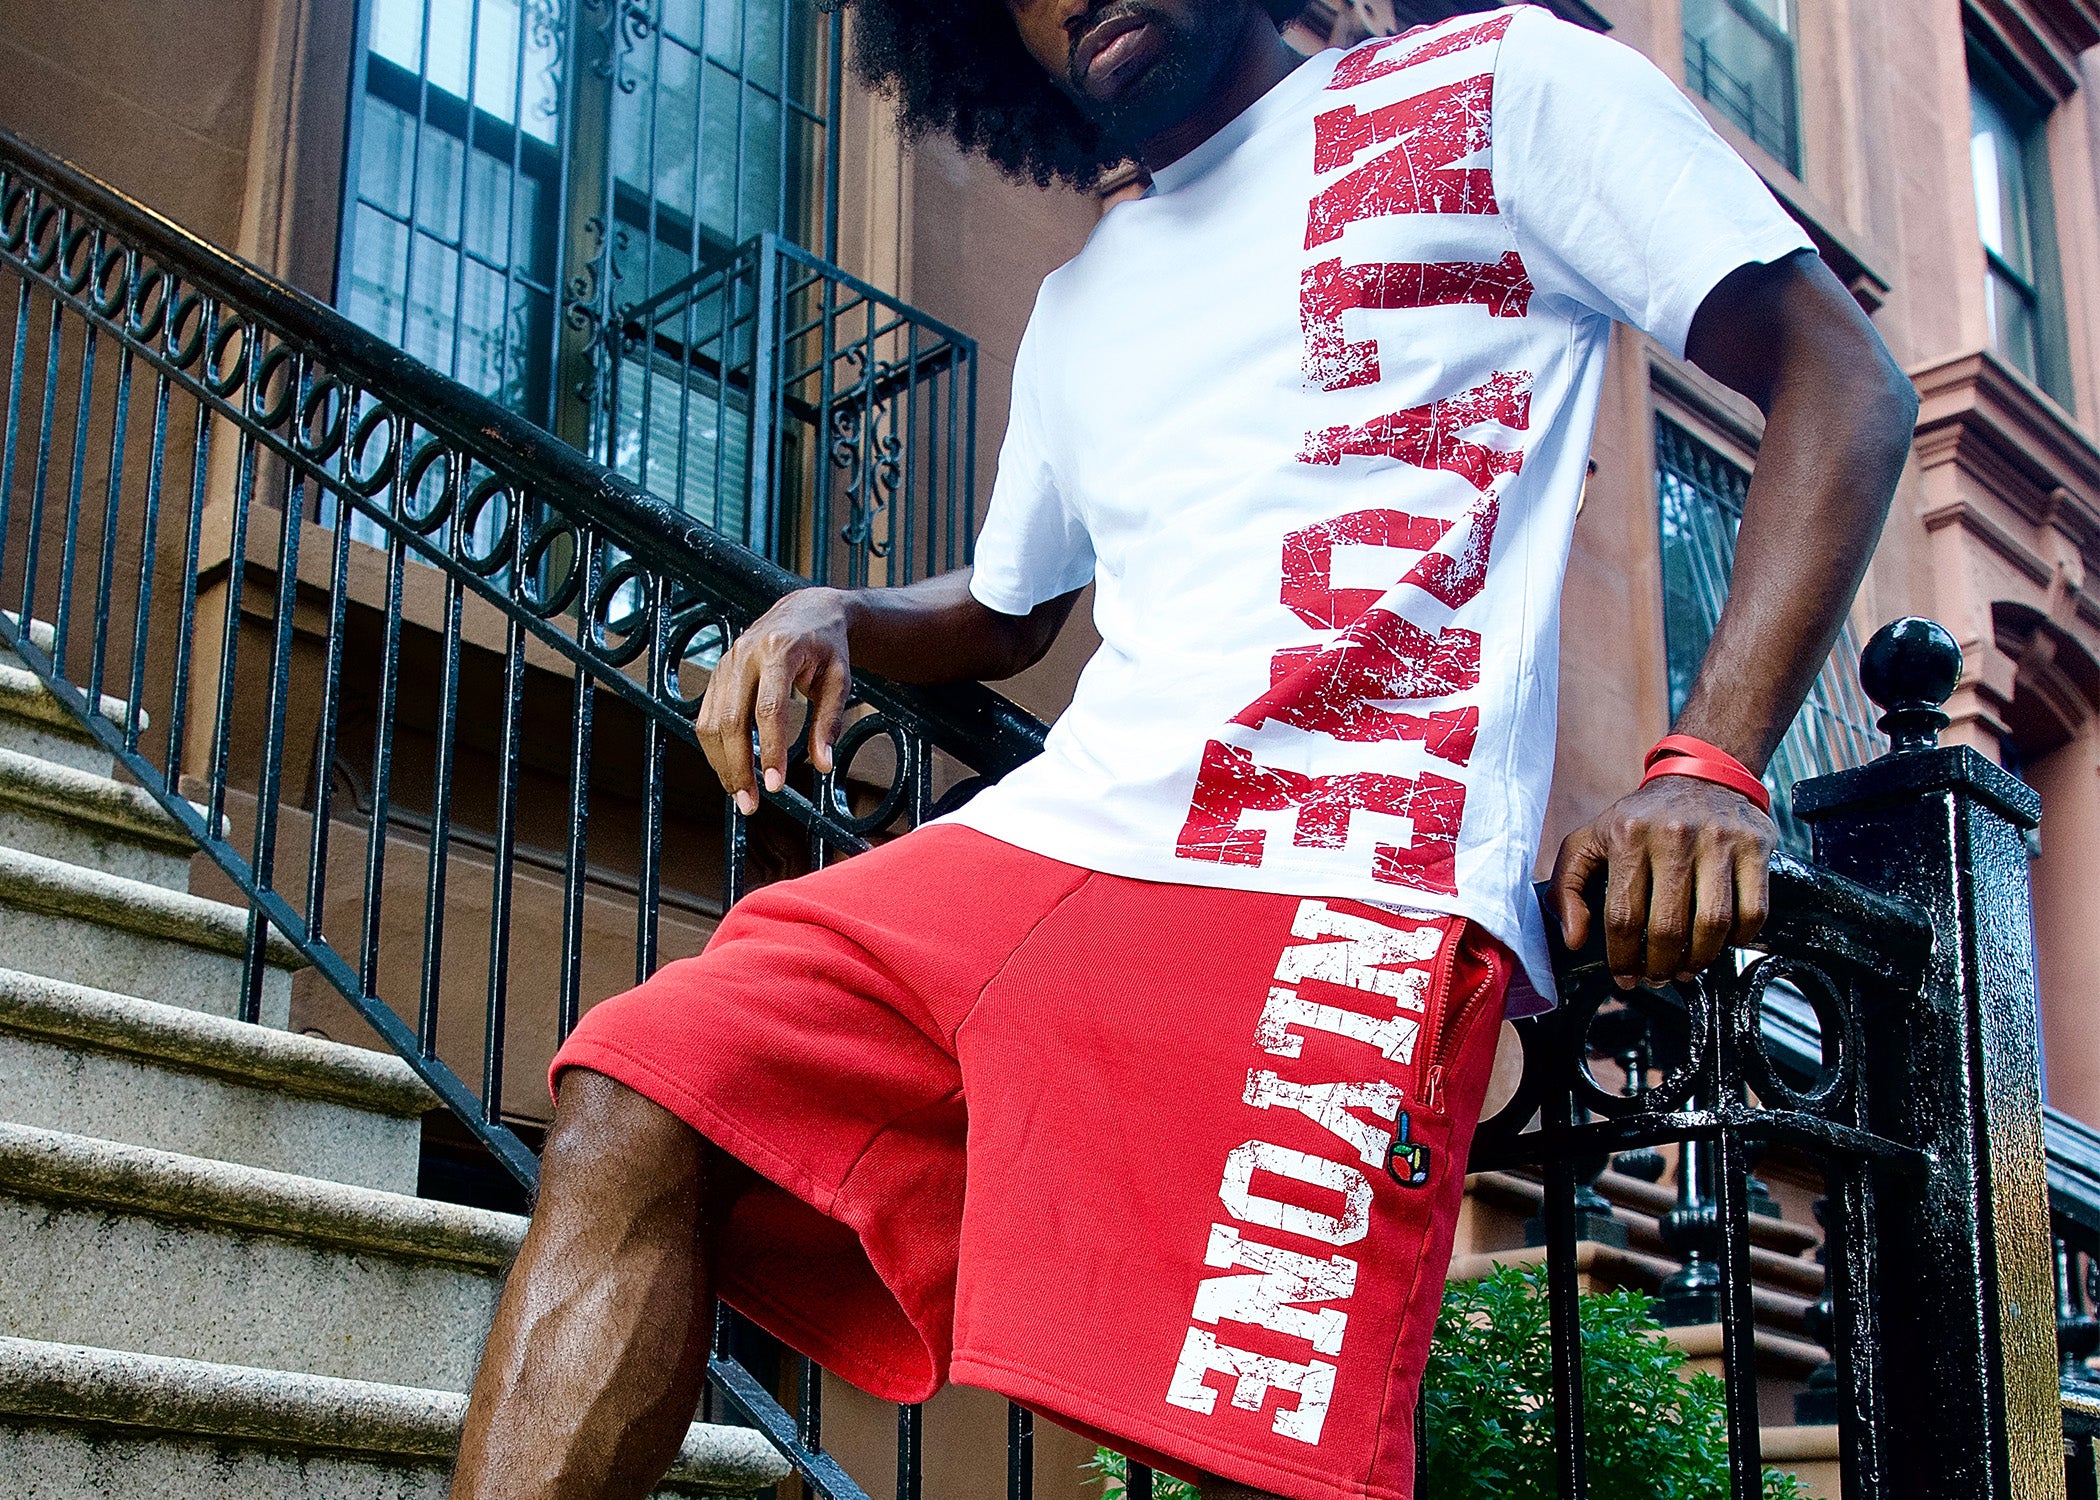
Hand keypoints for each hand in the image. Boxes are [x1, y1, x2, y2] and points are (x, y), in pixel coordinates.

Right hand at [694, 588, 853, 815]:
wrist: (805, 610)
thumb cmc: (827, 646)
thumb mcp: (839, 680)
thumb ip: (829, 722)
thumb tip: (822, 766)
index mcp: (779, 651)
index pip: (769, 709)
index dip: (771, 750)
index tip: (776, 786)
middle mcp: (744, 655)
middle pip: (731, 720)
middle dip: (739, 766)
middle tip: (752, 804)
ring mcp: (725, 664)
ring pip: (711, 722)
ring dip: (722, 763)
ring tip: (741, 795)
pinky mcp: (717, 675)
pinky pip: (707, 717)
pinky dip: (716, 749)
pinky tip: (731, 770)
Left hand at [1547, 775, 1776, 987]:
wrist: (1702, 773)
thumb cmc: (1641, 817)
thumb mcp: (1590, 839)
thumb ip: (1567, 888)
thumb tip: (1574, 939)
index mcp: (1628, 835)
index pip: (1622, 915)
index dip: (1623, 958)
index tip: (1625, 977)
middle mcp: (1674, 835)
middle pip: (1669, 927)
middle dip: (1661, 966)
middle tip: (1658, 976)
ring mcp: (1720, 841)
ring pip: (1713, 924)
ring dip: (1699, 960)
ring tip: (1686, 967)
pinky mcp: (1756, 847)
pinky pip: (1753, 911)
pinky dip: (1738, 939)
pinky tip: (1720, 942)